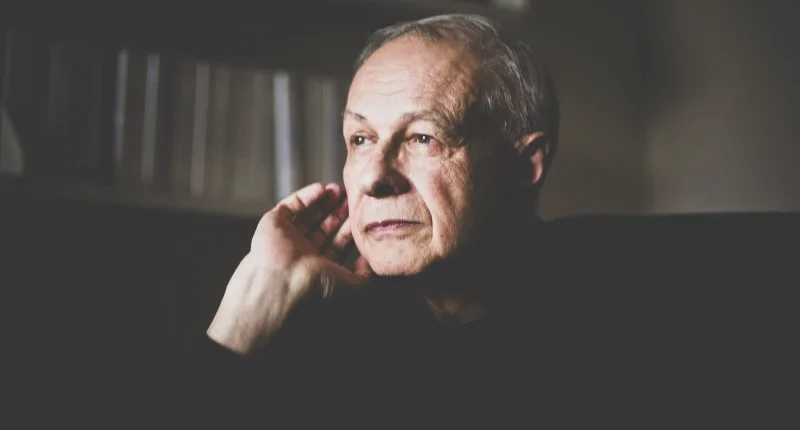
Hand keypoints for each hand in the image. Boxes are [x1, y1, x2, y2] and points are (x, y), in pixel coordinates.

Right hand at [206, 183, 366, 354]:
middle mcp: (302, 254)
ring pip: (307, 214)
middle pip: (323, 227)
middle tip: (351, 197)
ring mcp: (287, 238)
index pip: (336, 244)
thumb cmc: (316, 288)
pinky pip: (290, 206)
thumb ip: (364, 275)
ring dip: (323, 201)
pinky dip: (305, 196)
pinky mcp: (273, 224)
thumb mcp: (352, 286)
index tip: (361, 214)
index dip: (349, 229)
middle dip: (338, 212)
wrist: (282, 283)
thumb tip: (369, 261)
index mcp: (318, 268)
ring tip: (339, 189)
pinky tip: (321, 189)